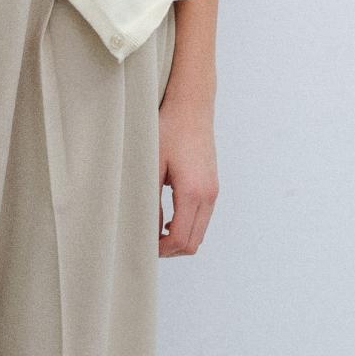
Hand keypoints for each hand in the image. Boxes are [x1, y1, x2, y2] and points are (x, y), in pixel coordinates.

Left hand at [158, 88, 216, 255]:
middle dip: (170, 249)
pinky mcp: (212, 185)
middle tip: (146, 244)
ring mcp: (213, 190)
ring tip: (153, 232)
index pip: (181, 239)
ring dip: (178, 238)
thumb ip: (149, 201)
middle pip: (194, 243)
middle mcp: (209, 195)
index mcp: (194, 192)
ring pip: (200, 232)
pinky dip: (186, 227)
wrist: (191, 105)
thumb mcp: (151, 165)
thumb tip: (146, 230)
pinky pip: (202, 218)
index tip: (141, 245)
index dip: (160, 250)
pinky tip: (167, 220)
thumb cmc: (168, 129)